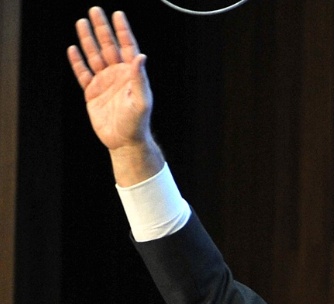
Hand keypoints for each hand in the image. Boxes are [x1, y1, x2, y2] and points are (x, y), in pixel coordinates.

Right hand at [67, 7, 152, 151]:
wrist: (123, 141)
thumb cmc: (137, 123)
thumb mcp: (141, 100)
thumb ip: (140, 78)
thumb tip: (141, 56)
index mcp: (132, 74)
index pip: (128, 47)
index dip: (123, 31)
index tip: (118, 14)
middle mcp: (118, 75)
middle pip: (108, 46)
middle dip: (102, 28)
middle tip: (95, 10)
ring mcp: (104, 82)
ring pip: (94, 56)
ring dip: (88, 40)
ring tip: (81, 22)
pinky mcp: (92, 92)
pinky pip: (83, 73)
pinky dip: (77, 62)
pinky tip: (73, 49)